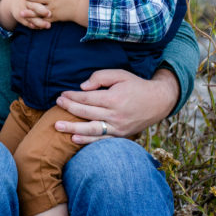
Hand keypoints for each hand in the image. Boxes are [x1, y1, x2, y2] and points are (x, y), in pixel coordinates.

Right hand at [0, 0, 52, 30]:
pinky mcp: (20, 17)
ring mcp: (22, 9)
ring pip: (31, 17)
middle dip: (41, 10)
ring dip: (39, 22)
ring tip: (48, 26)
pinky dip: (34, 26)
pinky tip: (41, 28)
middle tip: (50, 13)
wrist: (14, 1)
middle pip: (34, 5)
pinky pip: (27, 23)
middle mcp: (26, 0)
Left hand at [54, 68, 178, 142]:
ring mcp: (118, 127)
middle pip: (86, 113)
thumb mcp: (120, 74)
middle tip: (56, 105)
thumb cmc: (136, 85)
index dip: (73, 96)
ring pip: (91, 129)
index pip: (88, 98)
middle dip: (69, 108)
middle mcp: (115, 115)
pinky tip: (74, 139)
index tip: (61, 95)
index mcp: (114, 98)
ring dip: (73, 128)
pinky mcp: (121, 135)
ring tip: (57, 126)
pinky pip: (101, 140)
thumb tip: (82, 88)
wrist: (158, 102)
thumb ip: (99, 77)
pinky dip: (87, 141)